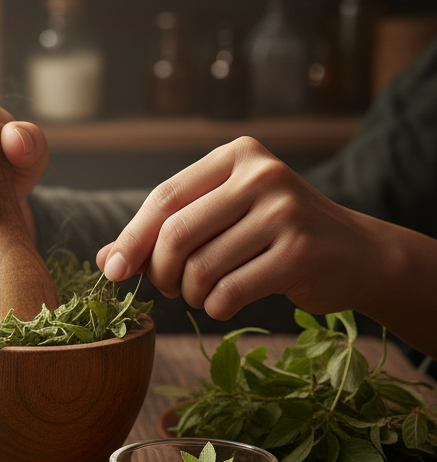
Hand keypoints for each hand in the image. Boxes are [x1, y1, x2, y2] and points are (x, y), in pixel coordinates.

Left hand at [95, 137, 382, 320]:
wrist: (356, 253)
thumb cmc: (271, 235)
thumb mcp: (220, 218)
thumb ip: (163, 232)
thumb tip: (105, 261)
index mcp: (236, 155)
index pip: (165, 198)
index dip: (132, 239)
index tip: (112, 271)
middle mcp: (262, 175)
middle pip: (176, 233)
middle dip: (160, 271)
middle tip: (168, 287)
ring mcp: (286, 211)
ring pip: (201, 267)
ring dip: (190, 293)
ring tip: (202, 292)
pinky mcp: (300, 252)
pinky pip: (229, 292)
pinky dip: (215, 306)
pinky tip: (225, 303)